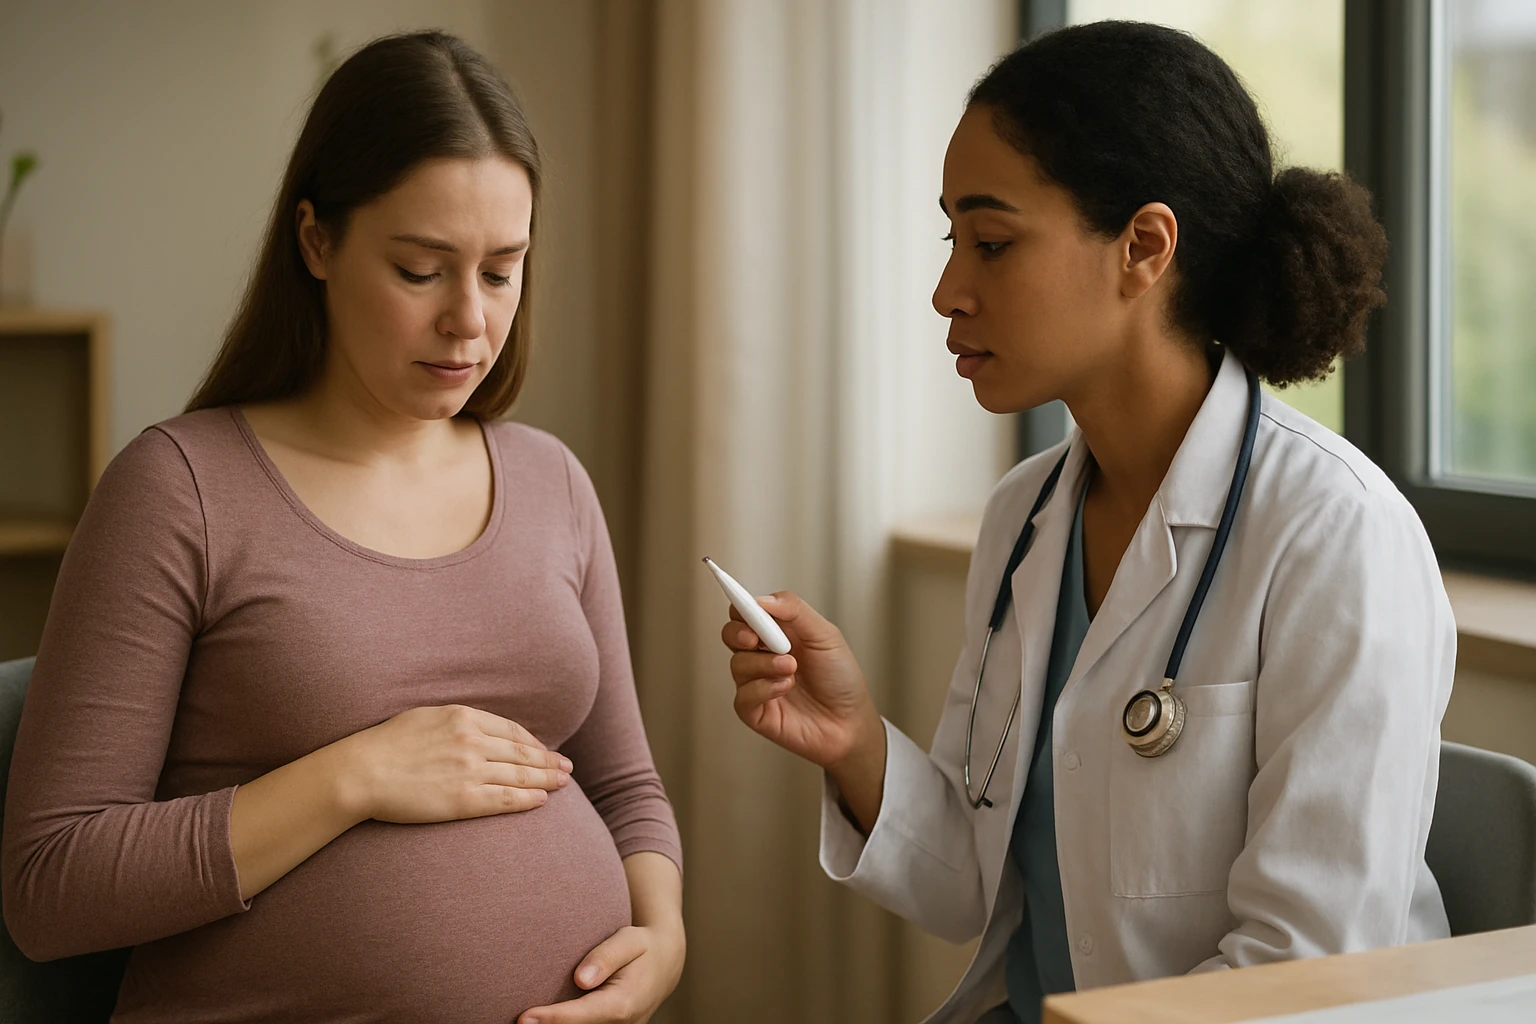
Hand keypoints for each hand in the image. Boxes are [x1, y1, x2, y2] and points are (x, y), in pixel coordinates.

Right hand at [338, 704, 571, 822]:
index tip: (545, 749)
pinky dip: (527, 799)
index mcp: (464, 717)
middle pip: (522, 753)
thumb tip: (479, 728)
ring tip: (562, 783)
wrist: (362, 771)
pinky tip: (541, 800)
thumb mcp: (426, 716)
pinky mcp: (463, 800)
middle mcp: (472, 741)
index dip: (533, 742)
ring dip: (545, 780)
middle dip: (548, 761)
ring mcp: (470, 771)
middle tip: (567, 767)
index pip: (511, 730)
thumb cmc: (387, 743)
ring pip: (519, 776)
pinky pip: (505, 799)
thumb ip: (457, 721)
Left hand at [517, 921, 685, 1023]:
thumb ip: (605, 957)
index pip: (582, 1015)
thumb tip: (580, 978)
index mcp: (624, 1002)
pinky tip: (543, 1020)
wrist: (665, 964)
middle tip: (517, 1021)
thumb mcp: (629, 940)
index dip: (552, 1018)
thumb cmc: (641, 947)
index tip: (524, 1017)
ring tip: (526, 1020)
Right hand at [720, 591, 881, 769]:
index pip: (746, 612)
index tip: (743, 605)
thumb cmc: (840, 678)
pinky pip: (743, 696)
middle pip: (731, 635)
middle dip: (739, 633)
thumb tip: (762, 599)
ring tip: (791, 668)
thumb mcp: (825, 635)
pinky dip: (763, 688)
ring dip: (764, 663)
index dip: (741, 605)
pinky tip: (785, 688)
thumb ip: (795, 612)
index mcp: (778, 632)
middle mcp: (763, 655)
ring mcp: (757, 683)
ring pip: (737, 664)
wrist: (851, 721)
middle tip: (755, 638)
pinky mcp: (755, 711)